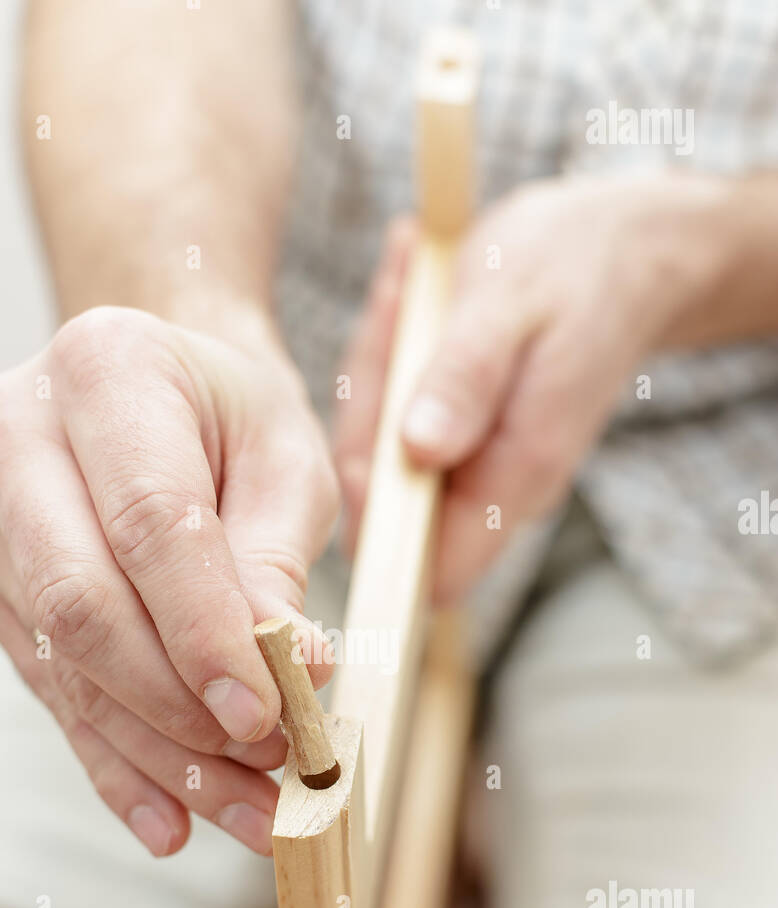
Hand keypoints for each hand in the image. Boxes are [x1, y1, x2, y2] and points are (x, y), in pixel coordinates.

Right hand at [0, 305, 337, 855]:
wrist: (161, 396)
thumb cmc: (234, 417)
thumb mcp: (287, 460)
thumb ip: (278, 561)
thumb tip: (293, 670)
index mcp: (102, 370)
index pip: (146, 523)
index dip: (205, 632)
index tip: (268, 714)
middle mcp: (18, 439)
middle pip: (81, 602)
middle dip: (177, 705)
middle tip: (268, 766)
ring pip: (67, 665)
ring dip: (162, 757)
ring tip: (251, 816)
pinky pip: (55, 695)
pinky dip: (118, 766)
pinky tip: (171, 823)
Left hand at [335, 174, 718, 597]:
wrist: (628, 255)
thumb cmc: (571, 267)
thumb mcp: (510, 301)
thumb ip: (465, 379)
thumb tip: (418, 452)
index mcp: (520, 471)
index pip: (432, 566)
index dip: (376, 521)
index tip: (363, 423)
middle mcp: (502, 490)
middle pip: (388, 506)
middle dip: (366, 416)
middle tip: (394, 309)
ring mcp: (484, 470)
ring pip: (385, 459)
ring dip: (376, 375)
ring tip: (408, 286)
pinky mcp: (466, 442)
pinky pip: (397, 423)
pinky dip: (390, 362)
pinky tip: (412, 292)